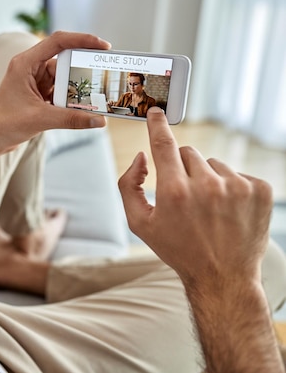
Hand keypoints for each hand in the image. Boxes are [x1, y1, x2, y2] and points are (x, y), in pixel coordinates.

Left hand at [0, 31, 110, 153]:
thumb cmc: (4, 124)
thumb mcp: (41, 119)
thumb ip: (71, 119)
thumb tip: (98, 121)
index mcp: (25, 63)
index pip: (57, 42)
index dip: (81, 39)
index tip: (102, 45)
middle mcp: (30, 68)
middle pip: (63, 61)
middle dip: (83, 69)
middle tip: (103, 75)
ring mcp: (35, 80)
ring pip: (64, 78)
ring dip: (77, 87)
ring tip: (96, 96)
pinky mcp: (39, 93)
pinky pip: (60, 90)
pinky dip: (71, 98)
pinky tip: (83, 107)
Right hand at [117, 107, 272, 285]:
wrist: (222, 277)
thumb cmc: (178, 250)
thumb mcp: (140, 224)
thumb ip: (129, 186)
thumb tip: (141, 157)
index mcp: (175, 191)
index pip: (164, 144)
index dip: (157, 125)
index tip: (156, 112)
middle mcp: (207, 185)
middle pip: (187, 154)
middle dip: (181, 169)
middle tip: (185, 198)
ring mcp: (237, 186)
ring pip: (212, 163)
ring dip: (207, 179)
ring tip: (209, 209)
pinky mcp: (260, 190)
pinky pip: (237, 174)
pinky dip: (230, 187)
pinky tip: (227, 211)